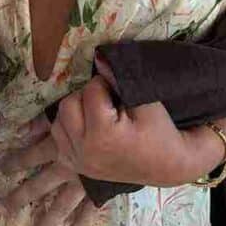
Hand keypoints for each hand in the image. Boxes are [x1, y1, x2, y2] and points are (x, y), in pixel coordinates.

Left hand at [0, 116, 97, 225]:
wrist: (136, 137)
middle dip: (21, 196)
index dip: (16, 160)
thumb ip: (49, 117)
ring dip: (45, 222)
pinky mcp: (101, 192)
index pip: (33, 153)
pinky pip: (89, 211)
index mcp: (61, 147)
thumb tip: (20, 130)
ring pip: (60, 206)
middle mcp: (68, 169)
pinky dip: (80, 224)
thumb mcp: (75, 108)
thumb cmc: (108, 115)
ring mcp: (83, 184)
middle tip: (3, 207)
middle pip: (40, 185)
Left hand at [50, 75, 222, 186]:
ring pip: (58, 123)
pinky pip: (58, 140)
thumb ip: (119, 79)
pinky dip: (68, 128)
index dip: (105, 84)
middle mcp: (85, 151)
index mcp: (103, 135)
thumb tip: (98, 57)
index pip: (91, 91)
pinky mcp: (76, 167)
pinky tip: (85, 126)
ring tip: (95, 112)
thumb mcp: (145, 102)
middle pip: (67, 106)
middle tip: (105, 100)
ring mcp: (78, 162)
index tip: (118, 91)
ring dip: (74, 112)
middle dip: (85, 96)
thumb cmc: (160, 132)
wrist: (167, 165)